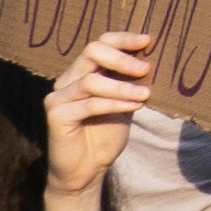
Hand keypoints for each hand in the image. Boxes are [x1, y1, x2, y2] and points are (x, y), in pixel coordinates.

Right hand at [45, 26, 155, 194]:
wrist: (87, 171)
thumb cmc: (106, 135)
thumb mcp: (124, 102)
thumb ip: (131, 81)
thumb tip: (154, 58)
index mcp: (82, 72)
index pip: (99, 43)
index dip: (123, 39)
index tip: (148, 40)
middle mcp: (67, 79)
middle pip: (91, 52)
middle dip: (122, 58)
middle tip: (146, 69)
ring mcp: (58, 97)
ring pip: (90, 80)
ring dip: (122, 86)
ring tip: (145, 95)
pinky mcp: (56, 116)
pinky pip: (89, 104)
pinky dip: (115, 104)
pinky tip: (134, 107)